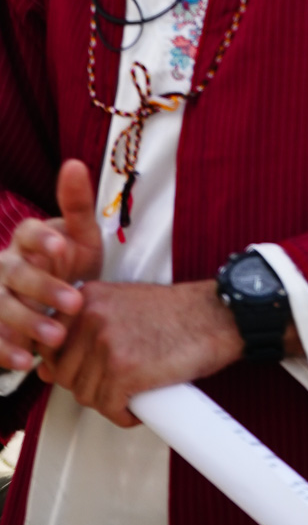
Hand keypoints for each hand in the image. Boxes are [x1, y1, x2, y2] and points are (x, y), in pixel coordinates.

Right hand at [0, 160, 104, 372]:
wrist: (62, 303)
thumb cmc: (70, 263)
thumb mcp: (81, 236)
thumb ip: (77, 205)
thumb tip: (75, 164)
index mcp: (28, 239)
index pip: (27, 232)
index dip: (42, 239)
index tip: (62, 246)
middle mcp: (6, 265)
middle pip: (16, 273)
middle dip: (44, 288)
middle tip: (75, 303)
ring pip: (2, 305)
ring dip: (26, 322)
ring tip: (56, 337)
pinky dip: (6, 349)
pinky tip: (26, 360)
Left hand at [37, 279, 243, 426]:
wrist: (217, 315)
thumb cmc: (177, 313)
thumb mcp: (121, 306)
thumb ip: (84, 328)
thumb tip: (46, 368)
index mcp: (87, 298)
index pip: (51, 347)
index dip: (69, 367)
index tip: (88, 370)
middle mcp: (91, 317)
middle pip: (66, 376)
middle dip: (91, 386)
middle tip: (118, 382)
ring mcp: (106, 343)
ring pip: (87, 396)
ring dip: (109, 402)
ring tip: (132, 392)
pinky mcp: (124, 370)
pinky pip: (110, 409)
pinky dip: (125, 415)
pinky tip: (139, 405)